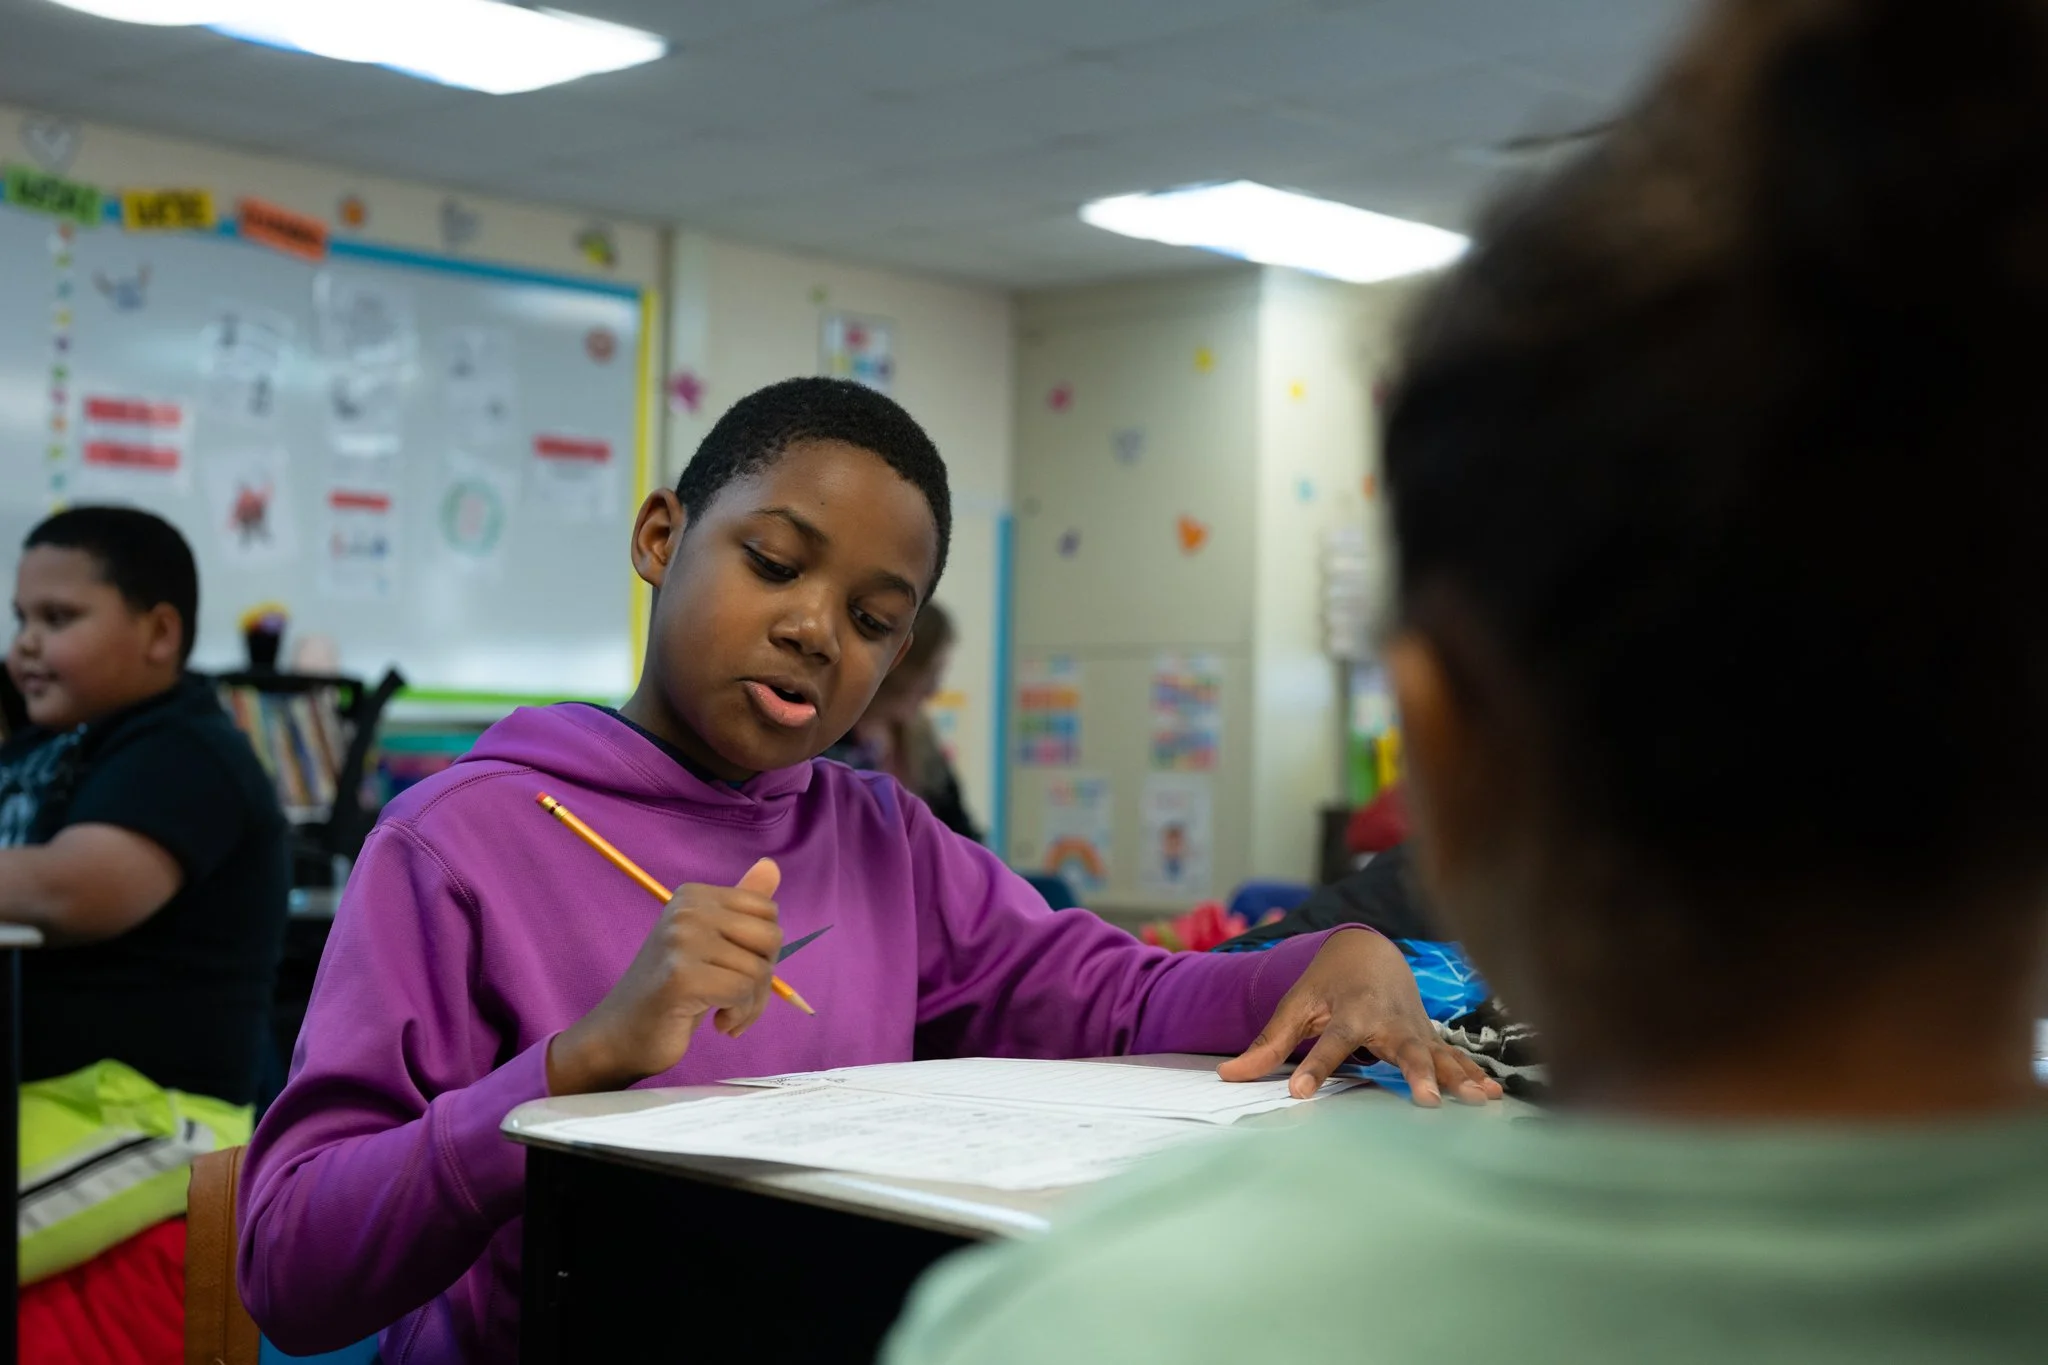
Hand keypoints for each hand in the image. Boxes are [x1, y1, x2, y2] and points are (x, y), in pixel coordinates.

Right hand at [547, 858, 783, 1094]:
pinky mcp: (682, 976)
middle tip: (737, 997)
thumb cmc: (671, 992)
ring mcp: (683, 940)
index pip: (767, 911)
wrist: (621, 1035)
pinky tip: (719, 1023)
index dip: (764, 949)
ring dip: (751, 1005)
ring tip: (725, 1015)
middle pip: (770, 937)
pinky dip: (738, 1015)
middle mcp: (687, 909)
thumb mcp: (711, 944)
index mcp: (694, 896)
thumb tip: (772, 864)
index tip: (741, 971)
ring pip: (758, 970)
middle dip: (763, 976)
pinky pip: (742, 992)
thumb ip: (742, 907)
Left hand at [1218, 928, 1502, 1106]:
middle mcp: (1388, 1020)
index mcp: (1349, 1011)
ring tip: (1476, 1099)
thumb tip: (1227, 1075)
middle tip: (1425, 1102)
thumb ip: (1267, 1044)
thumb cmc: (1327, 981)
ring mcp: (1415, 1029)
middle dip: (1416, 1074)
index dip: (1314, 1066)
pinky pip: (1453, 1057)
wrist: (1369, 950)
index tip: (1298, 1092)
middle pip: (1403, 1048)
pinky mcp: (1429, 1038)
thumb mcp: (1294, 1004)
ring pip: (1439, 1054)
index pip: (1330, 1041)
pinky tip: (1493, 1096)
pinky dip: (1473, 1074)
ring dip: (1457, 1077)